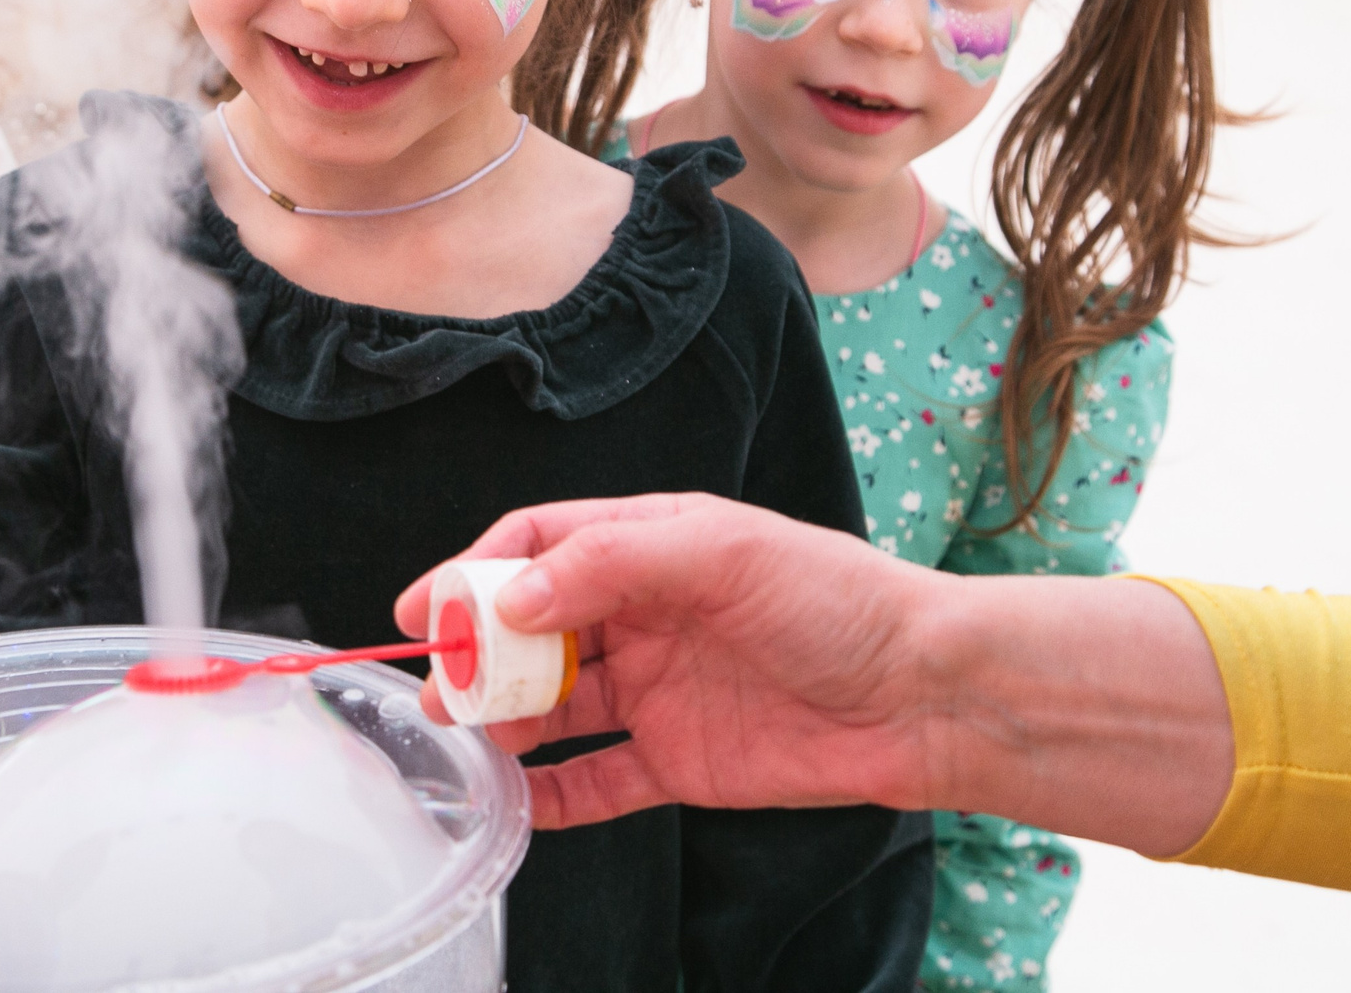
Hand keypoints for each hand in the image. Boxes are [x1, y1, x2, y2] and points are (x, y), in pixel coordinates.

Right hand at [394, 494, 937, 829]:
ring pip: (553, 706)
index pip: (537, 548)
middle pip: (532, 631)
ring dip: (505, 722)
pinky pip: (597, 780)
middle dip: (478, 656)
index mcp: (650, 546)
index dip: (475, 574)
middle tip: (441, 688)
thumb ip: (612, 563)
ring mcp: (657, 690)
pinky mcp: (679, 761)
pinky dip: (554, 795)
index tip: (427, 608)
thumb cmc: (838, 601)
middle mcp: (643, 615)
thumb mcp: (723, 552)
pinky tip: (518, 803)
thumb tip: (515, 597)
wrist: (923, 696)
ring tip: (472, 740)